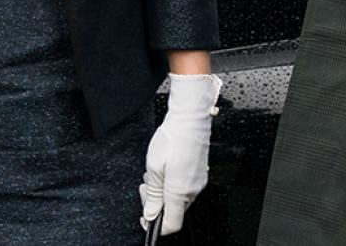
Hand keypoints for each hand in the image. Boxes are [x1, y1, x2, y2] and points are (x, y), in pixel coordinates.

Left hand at [139, 72, 221, 236]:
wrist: (190, 119)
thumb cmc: (172, 138)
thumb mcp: (154, 168)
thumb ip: (153, 195)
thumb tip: (151, 213)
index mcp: (180, 192)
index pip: (171, 225)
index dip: (156, 225)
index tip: (146, 217)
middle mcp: (193, 190)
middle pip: (173, 211)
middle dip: (156, 202)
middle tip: (145, 186)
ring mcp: (198, 183)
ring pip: (177, 198)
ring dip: (162, 191)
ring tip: (154, 172)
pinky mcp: (200, 174)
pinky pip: (184, 188)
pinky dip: (171, 184)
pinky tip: (165, 169)